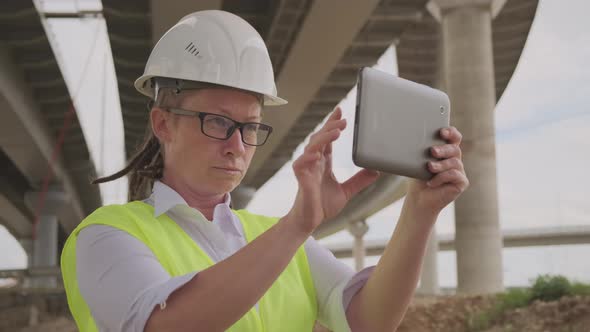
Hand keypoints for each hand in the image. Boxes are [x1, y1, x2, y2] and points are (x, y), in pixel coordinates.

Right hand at [285, 107, 379, 234]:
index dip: (333, 125)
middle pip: (320, 138)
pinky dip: (308, 157)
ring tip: (336, 131)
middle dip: (330, 127)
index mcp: (324, 162)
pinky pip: (302, 164)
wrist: (310, 221)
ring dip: (323, 138)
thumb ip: (360, 180)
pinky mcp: (301, 179)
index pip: (328, 138)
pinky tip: (317, 154)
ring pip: (312, 147)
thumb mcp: (347, 191)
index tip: (340, 112)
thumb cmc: (322, 205)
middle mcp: (314, 162)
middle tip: (343, 119)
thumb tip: (376, 171)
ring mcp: (306, 169)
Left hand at [406, 126, 468, 214]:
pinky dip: (441, 177)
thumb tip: (415, 141)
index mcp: (446, 151)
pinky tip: (431, 182)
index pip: (454, 138)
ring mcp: (460, 171)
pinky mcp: (462, 182)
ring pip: (455, 162)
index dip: (451, 133)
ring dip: (441, 164)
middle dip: (443, 149)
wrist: (419, 198)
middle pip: (455, 149)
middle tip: (432, 151)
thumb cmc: (418, 178)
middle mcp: (455, 159)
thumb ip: (422, 152)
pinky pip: (455, 175)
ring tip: (429, 167)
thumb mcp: (418, 162)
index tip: (442, 132)